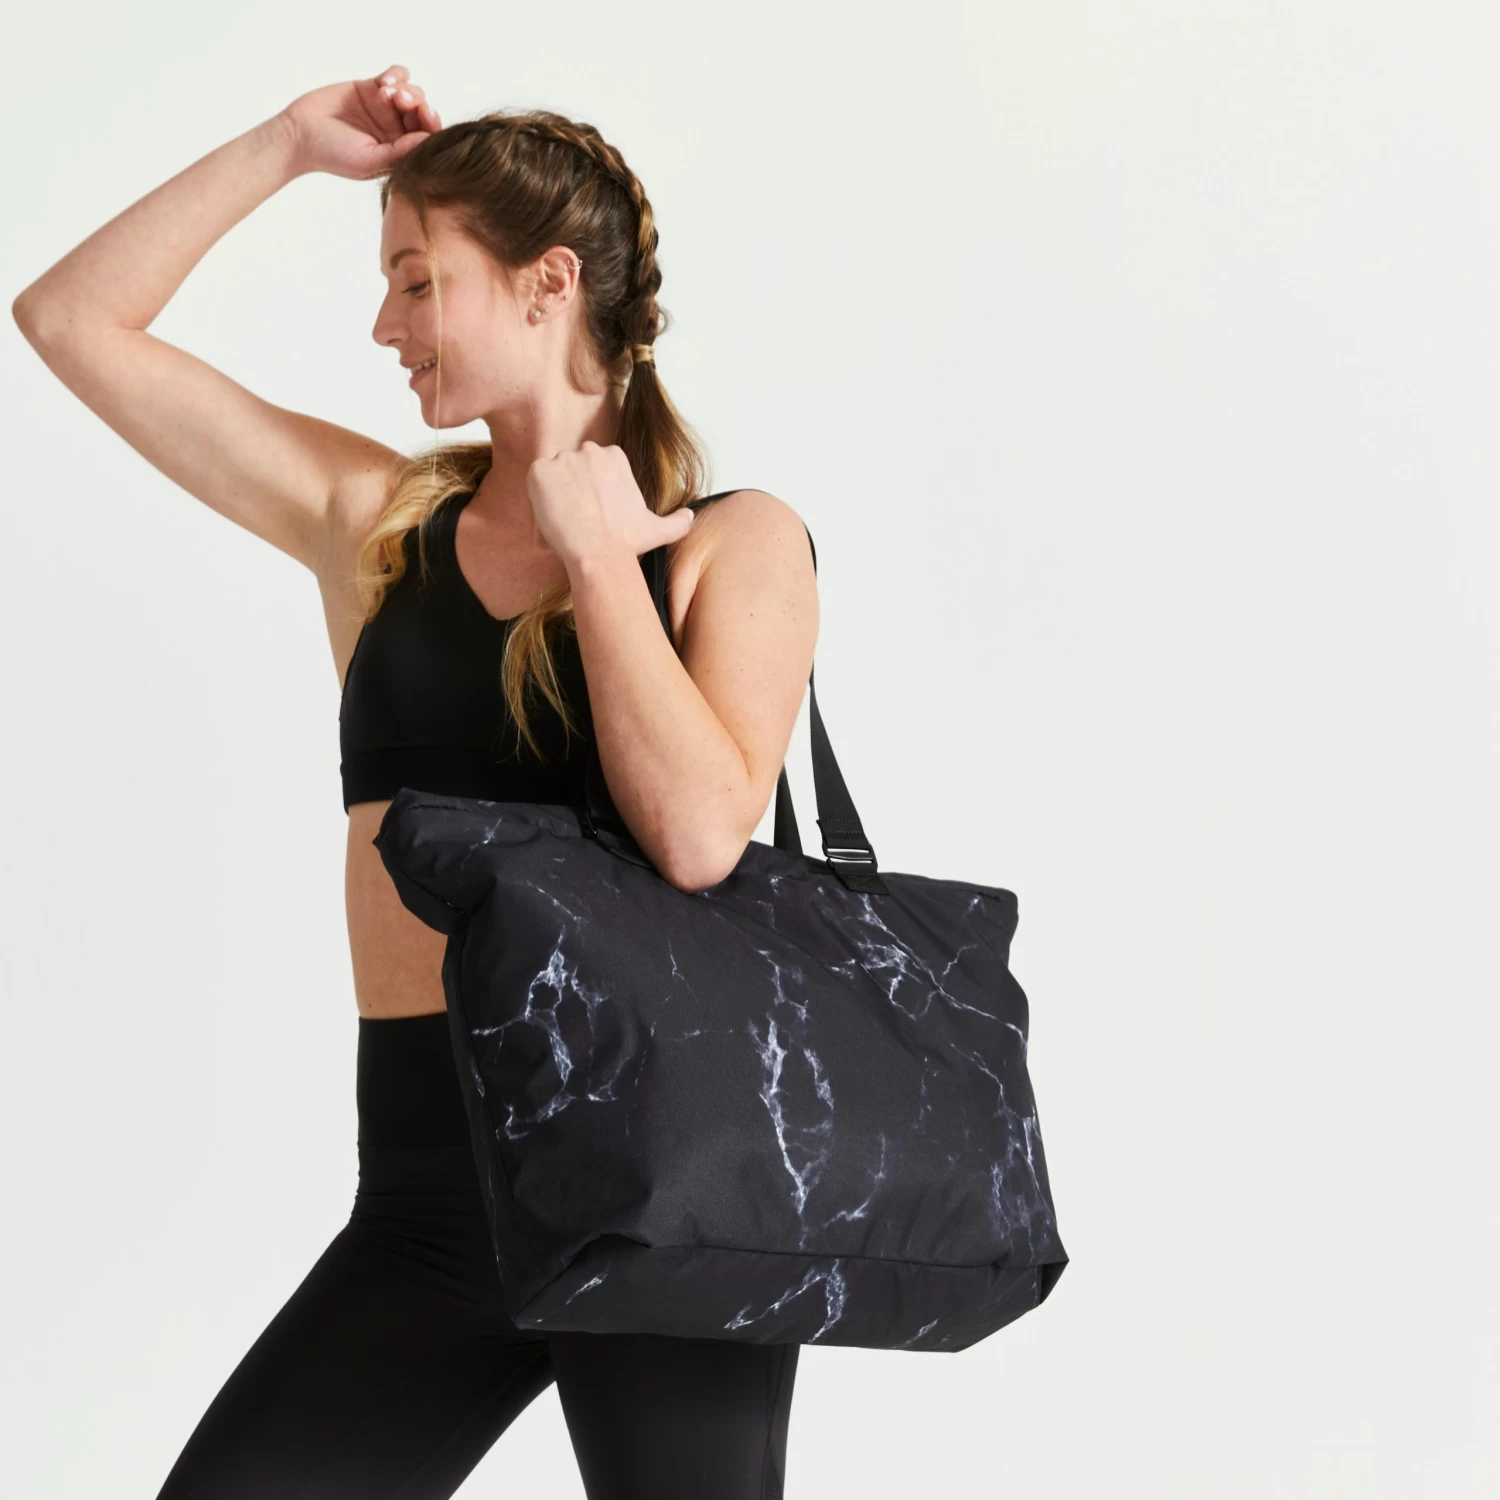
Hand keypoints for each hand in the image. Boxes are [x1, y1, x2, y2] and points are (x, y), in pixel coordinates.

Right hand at [278, 64, 440, 180]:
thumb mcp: (370, 160)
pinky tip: (384, 82)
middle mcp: (397, 131)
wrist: (300, 133)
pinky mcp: (371, 88)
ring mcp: (385, 109)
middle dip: (418, 104)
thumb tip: (430, 142)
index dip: (432, 125)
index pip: (428, 139)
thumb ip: (401, 152)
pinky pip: (396, 76)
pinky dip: (396, 75)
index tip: (425, 114)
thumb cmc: (333, 154)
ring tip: (386, 93)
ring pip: (412, 93)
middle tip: (402, 101)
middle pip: (423, 114)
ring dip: (405, 90)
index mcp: (401, 153)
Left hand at [527, 443, 694, 569]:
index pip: (594, 465)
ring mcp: (563, 459)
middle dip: (574, 486)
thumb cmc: (627, 541)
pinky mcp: (540, 471)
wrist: (599, 553)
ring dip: (556, 491)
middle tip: (580, 514)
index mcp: (614, 456)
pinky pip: (535, 478)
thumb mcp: (659, 529)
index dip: (592, 488)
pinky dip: (539, 494)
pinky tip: (553, 514)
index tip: (596, 509)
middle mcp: (589, 451)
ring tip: (566, 518)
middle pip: (573, 465)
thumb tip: (692, 517)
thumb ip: (678, 521)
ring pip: (554, 472)